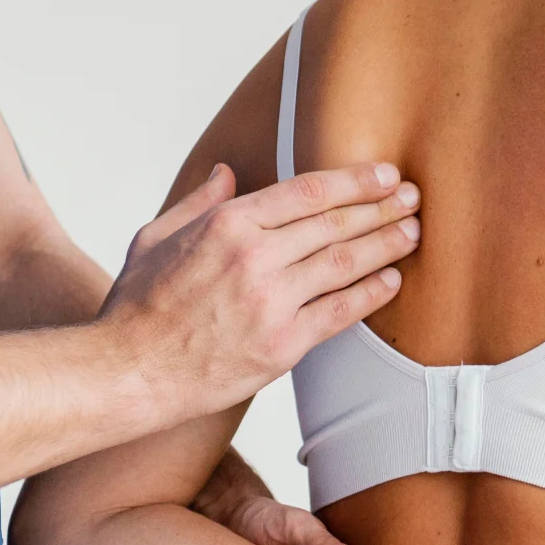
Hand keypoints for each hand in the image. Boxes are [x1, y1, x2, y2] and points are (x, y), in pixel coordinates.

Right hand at [101, 162, 420, 422]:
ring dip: (386, 245)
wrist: (131, 371)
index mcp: (226, 224)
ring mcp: (271, 302)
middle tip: (413, 199)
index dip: (355, 180)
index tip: (385, 175)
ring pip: (344, 264)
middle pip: (335, 223)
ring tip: (412, 233)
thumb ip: (198, 203)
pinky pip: (340, 313)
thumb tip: (226, 173)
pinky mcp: (281, 345)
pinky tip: (391, 281)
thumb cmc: (137, 307)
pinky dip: (370, 294)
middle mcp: (254, 257)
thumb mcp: (154, 238)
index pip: (308, 192)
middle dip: (381, 208)